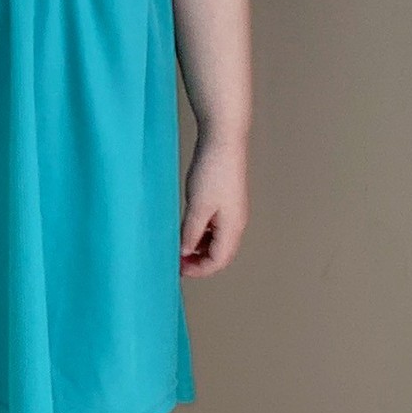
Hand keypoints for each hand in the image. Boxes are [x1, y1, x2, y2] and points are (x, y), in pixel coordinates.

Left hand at [181, 138, 248, 277]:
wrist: (223, 142)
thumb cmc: (212, 173)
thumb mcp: (197, 206)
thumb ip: (191, 231)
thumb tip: (185, 251)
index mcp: (232, 228)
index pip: (218, 261)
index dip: (198, 269)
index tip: (177, 269)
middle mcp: (235, 223)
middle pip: (219, 253)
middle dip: (198, 260)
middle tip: (175, 260)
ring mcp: (231, 212)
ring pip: (216, 239)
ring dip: (198, 246)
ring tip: (177, 245)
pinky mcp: (224, 200)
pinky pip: (214, 226)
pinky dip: (200, 232)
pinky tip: (185, 228)